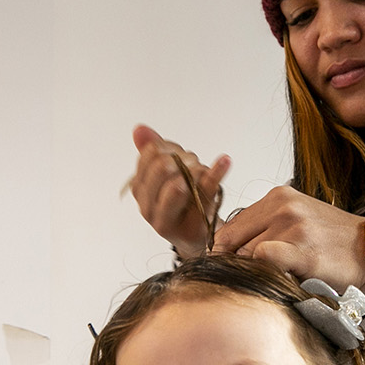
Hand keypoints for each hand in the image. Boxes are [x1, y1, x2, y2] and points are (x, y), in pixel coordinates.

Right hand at [129, 125, 229, 258]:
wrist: (197, 236)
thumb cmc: (181, 202)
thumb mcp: (165, 174)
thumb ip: (153, 151)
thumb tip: (139, 128)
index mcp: (139, 190)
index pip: (149, 157)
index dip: (168, 148)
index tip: (179, 154)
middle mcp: (147, 208)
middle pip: (161, 169)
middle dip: (182, 158)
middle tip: (194, 163)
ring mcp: (167, 221)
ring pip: (178, 184)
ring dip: (196, 169)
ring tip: (203, 173)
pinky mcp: (192, 228)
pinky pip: (204, 195)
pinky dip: (217, 173)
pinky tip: (225, 161)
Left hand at [213, 186, 364, 288]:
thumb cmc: (333, 241)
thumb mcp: (296, 221)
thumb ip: (263, 229)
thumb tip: (226, 251)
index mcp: (278, 197)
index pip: (230, 228)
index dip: (225, 253)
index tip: (231, 269)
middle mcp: (283, 206)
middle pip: (234, 244)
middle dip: (238, 266)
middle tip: (254, 280)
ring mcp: (293, 226)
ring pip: (247, 256)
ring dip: (256, 274)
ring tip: (277, 280)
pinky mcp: (303, 250)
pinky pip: (265, 260)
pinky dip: (267, 274)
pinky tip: (283, 281)